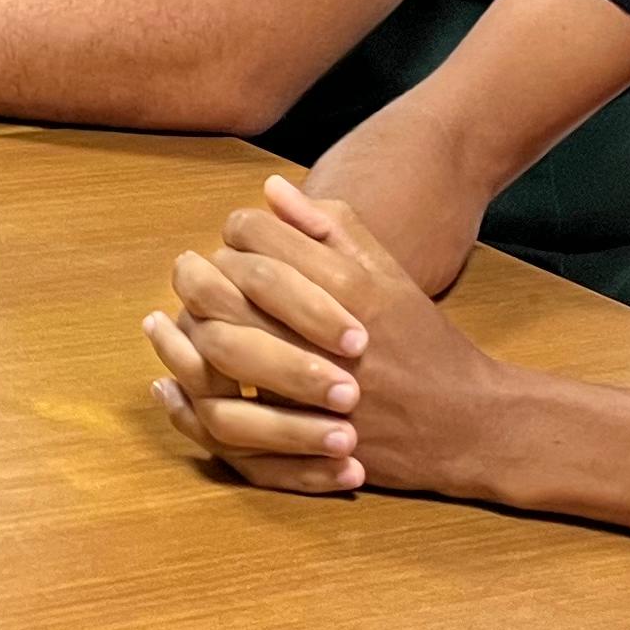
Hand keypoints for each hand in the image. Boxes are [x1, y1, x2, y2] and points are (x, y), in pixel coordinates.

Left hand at [140, 179, 510, 497]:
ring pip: (219, 353)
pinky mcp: (301, 441)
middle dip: (197, 276)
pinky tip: (169, 380)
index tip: (232, 237)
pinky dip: (188, 402)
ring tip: (165, 321)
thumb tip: (272, 188)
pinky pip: (226, 420)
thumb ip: (333, 227)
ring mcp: (311, 392)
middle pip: (229, 292)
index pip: (260, 239)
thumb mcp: (387, 274)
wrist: (464, 424)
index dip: (237, 231)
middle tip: (187, 271)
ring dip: (183, 335)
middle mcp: (326, 337)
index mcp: (349, 288)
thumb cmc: (422, 340)